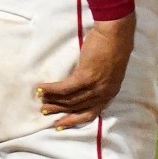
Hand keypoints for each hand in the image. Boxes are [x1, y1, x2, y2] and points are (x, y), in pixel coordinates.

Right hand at [38, 14, 136, 129]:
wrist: (115, 34)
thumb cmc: (112, 48)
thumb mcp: (109, 72)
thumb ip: (99, 83)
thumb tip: (82, 89)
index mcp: (110, 93)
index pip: (91, 113)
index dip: (74, 120)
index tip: (60, 124)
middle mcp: (104, 93)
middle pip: (77, 107)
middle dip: (59, 110)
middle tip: (44, 110)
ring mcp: (96, 85)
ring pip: (70, 99)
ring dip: (53, 100)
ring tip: (41, 99)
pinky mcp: (87, 76)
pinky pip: (65, 87)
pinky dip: (52, 89)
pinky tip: (42, 88)